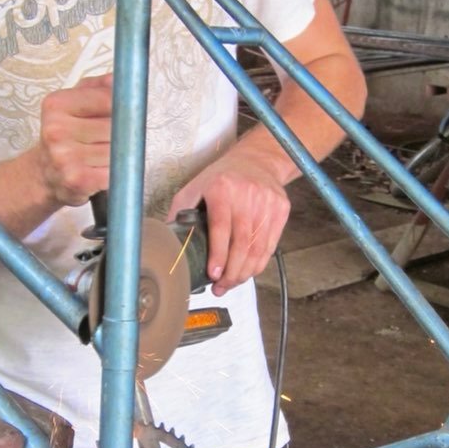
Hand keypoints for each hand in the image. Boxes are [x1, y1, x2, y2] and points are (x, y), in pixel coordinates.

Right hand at [37, 73, 113, 205]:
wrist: (44, 173)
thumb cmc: (63, 137)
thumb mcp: (74, 103)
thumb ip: (98, 87)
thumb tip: (119, 78)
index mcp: (56, 105)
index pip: (108, 99)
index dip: (122, 107)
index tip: (122, 112)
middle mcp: (56, 130)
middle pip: (115, 126)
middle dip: (120, 133)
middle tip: (105, 138)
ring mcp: (65, 156)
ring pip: (117, 150)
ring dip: (117, 154)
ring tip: (99, 154)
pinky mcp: (76, 179)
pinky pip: (114, 172)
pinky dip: (113, 172)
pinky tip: (98, 169)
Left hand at [169, 142, 290, 295]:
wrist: (257, 160)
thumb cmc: (221, 177)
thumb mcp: (195, 187)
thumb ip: (180, 213)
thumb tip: (167, 242)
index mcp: (221, 188)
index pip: (221, 227)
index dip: (218, 254)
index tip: (213, 274)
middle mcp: (247, 194)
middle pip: (242, 243)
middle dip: (231, 272)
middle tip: (220, 287)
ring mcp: (267, 202)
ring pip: (258, 248)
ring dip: (245, 272)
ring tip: (231, 284)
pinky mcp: (281, 209)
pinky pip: (271, 245)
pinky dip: (259, 263)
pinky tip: (247, 271)